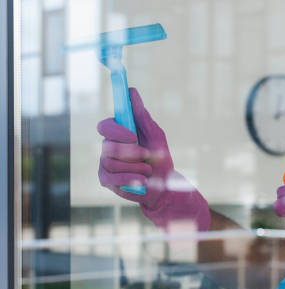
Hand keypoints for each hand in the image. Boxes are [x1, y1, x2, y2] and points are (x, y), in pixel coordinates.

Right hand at [97, 88, 209, 231]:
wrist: (165, 186)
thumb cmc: (160, 158)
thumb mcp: (155, 135)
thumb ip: (142, 116)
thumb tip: (131, 91)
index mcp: (118, 133)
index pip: (105, 126)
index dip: (116, 130)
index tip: (133, 136)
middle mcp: (108, 147)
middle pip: (107, 145)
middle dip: (130, 152)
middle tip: (145, 155)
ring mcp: (105, 164)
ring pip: (110, 162)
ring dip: (136, 166)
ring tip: (148, 170)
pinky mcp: (106, 180)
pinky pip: (112, 177)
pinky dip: (131, 178)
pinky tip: (143, 180)